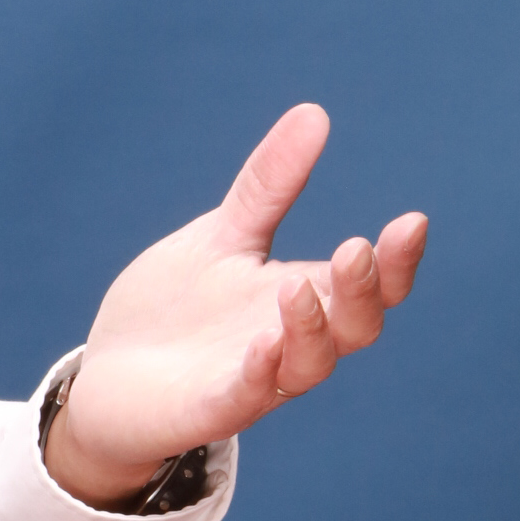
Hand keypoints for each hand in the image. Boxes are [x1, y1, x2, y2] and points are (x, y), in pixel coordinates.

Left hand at [42, 105, 425, 508]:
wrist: (107, 377)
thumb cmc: (174, 309)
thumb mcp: (221, 236)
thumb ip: (268, 187)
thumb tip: (314, 113)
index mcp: (302, 297)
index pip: (371, 285)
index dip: (397, 260)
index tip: (412, 221)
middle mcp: (290, 342)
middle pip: (356, 327)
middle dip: (364, 291)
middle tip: (356, 250)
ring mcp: (254, 380)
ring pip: (309, 366)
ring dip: (311, 329)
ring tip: (296, 289)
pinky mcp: (210, 408)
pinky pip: (247, 398)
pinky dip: (259, 373)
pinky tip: (261, 344)